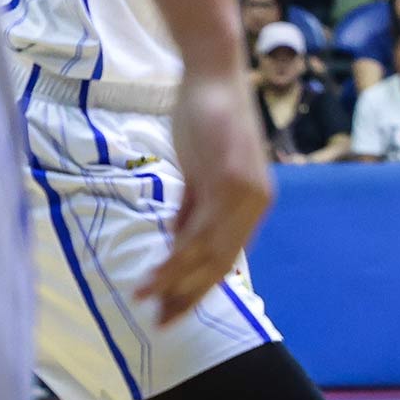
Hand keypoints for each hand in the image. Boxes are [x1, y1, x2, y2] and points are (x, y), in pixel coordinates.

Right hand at [137, 69, 272, 323]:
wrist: (213, 75)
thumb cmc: (205, 117)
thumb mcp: (199, 171)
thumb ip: (192, 207)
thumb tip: (176, 242)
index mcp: (253, 203)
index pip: (226, 258)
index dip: (198, 288)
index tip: (171, 311)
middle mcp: (255, 204)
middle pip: (220, 266)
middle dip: (188, 298)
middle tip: (159, 323)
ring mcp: (245, 196)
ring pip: (207, 257)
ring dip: (173, 284)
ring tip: (144, 302)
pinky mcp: (229, 185)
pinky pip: (198, 236)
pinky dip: (173, 261)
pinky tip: (152, 276)